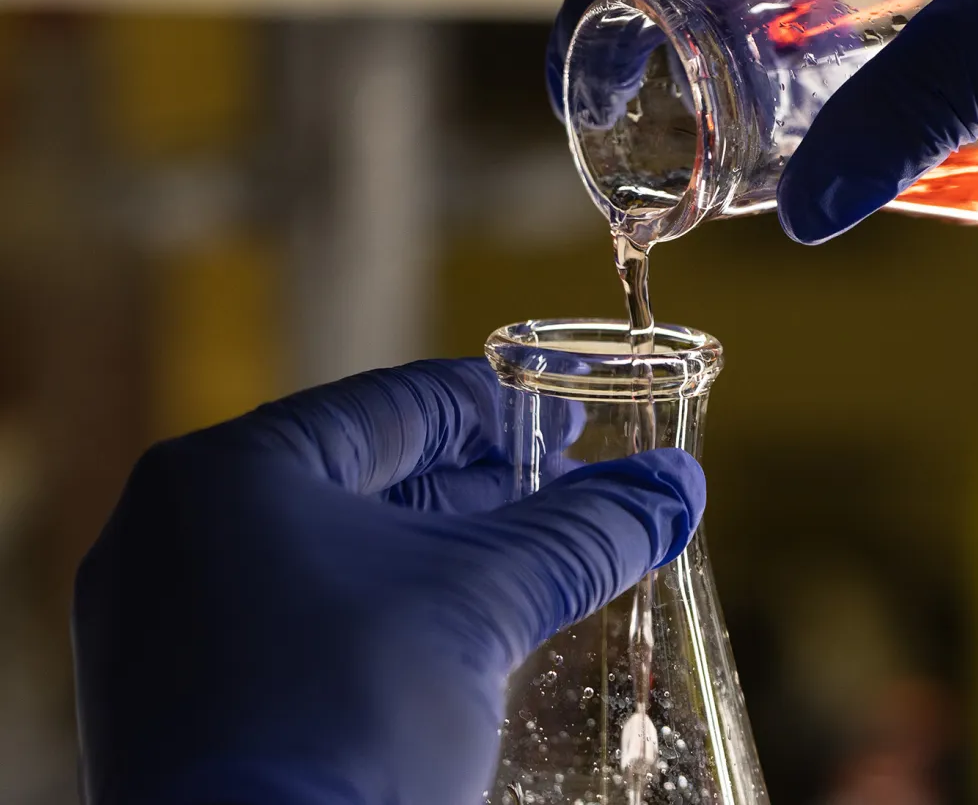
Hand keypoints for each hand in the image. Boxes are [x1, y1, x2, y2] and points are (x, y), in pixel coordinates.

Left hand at [72, 359, 703, 804]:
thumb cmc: (352, 718)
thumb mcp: (484, 607)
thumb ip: (583, 533)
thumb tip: (674, 489)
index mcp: (225, 474)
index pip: (392, 405)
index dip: (498, 407)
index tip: (572, 417)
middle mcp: (165, 536)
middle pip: (356, 480)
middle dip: (474, 490)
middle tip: (566, 494)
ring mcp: (156, 629)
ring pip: (323, 560)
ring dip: (429, 558)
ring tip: (526, 567)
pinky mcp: (171, 706)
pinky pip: (286, 627)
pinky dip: (373, 619)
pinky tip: (450, 642)